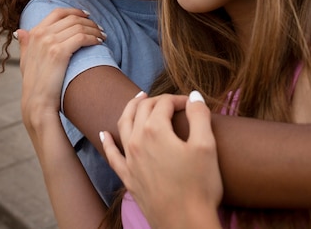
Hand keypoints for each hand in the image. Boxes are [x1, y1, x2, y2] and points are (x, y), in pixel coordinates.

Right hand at [15, 8, 105, 132]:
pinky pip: (82, 37)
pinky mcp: (60, 52)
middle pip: (71, 19)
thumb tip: (20, 31)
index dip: (75, 12)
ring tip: (102, 36)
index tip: (87, 16)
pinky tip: (99, 42)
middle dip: (88, 22)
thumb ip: (25, 43)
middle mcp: (40, 34)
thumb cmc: (34, 83)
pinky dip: (93, 38)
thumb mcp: (25, 60)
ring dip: (94, 29)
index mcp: (34, 32)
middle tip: (99, 28)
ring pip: (79, 26)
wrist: (37, 102)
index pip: (58, 13)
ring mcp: (49, 42)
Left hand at [101, 92, 222, 228]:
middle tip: (171, 101)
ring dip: (131, 108)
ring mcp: (130, 160)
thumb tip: (193, 95)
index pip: (164, 103)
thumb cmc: (199, 186)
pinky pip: (112, 155)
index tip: (192, 105)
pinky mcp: (128, 178)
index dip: (179, 100)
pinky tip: (104, 134)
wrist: (186, 225)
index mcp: (155, 130)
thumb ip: (199, 115)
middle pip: (143, 109)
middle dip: (157, 100)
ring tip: (139, 99)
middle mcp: (137, 141)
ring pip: (124, 124)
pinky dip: (107, 142)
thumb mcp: (206, 146)